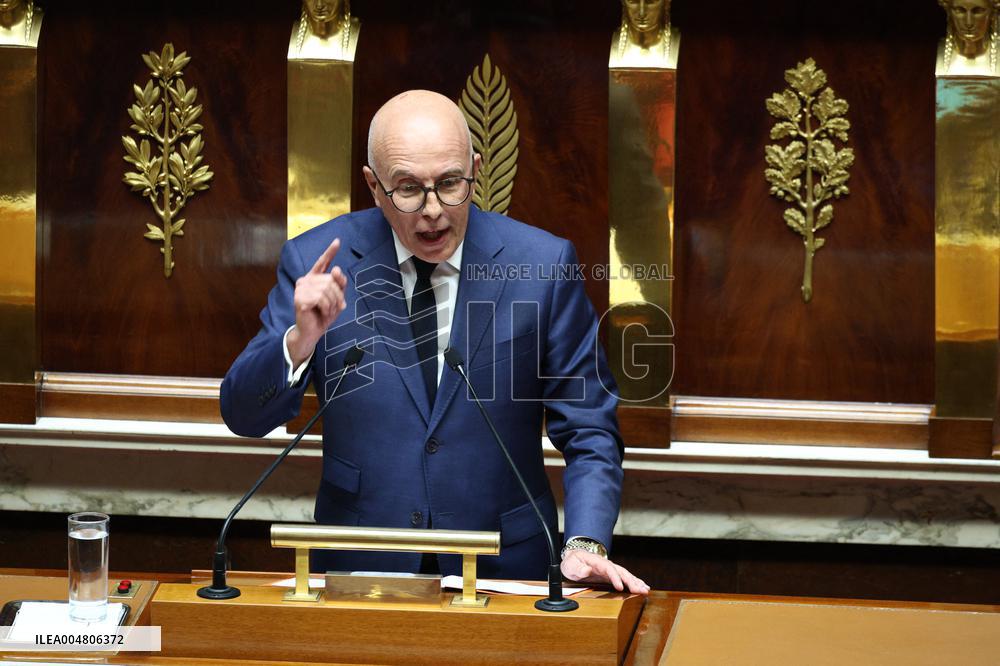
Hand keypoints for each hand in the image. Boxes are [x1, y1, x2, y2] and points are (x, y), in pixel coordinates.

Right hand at [287, 238, 347, 366]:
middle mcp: (306, 280)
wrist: (313, 331)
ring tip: (328, 311)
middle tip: (336, 307)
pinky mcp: (299, 298)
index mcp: (314, 278)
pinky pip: (321, 298)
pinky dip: (327, 308)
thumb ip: (339, 284)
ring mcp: (301, 288)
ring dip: (332, 303)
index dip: (330, 251)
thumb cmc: (323, 314)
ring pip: (327, 289)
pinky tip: (321, 313)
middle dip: (337, 296)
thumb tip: (336, 269)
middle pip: (330, 280)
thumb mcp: (336, 298)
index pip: (322, 262)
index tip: (337, 241)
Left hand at [560, 549, 649, 594]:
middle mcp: (606, 565)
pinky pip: (624, 578)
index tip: (620, 587)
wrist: (574, 558)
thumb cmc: (572, 561)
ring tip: (645, 590)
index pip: (609, 569)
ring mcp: (609, 570)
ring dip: (636, 582)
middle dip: (631, 581)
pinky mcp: (611, 575)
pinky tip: (642, 587)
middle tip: (641, 590)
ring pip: (625, 575)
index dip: (615, 578)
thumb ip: (578, 567)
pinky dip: (634, 582)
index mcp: (597, 562)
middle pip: (621, 572)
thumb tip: (587, 570)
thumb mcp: (571, 564)